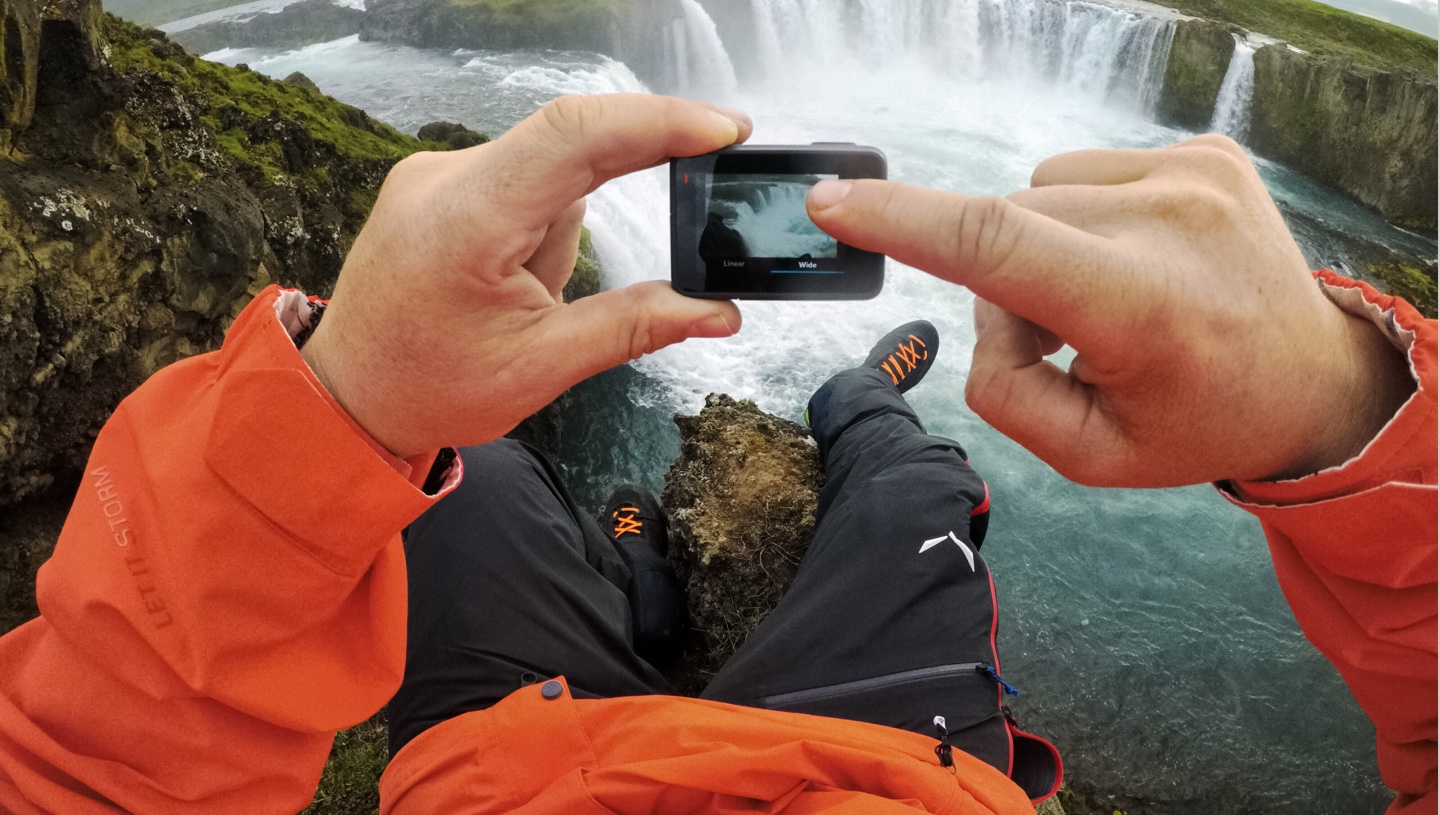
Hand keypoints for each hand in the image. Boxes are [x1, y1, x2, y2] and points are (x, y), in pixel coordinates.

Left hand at [300, 95, 749, 457]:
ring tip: (524, 302)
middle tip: (696, 186)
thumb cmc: (430, 388)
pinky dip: (540, 224)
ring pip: (550, 172)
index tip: (724, 129)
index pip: (576, 136)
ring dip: (565, 228)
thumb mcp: (542, 368)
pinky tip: (507, 282)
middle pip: (571, 144)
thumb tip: (716, 310)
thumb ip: (635, 327)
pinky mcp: (440, 182)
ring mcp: (437, 175)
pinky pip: (522, 181)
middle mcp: (445, 178)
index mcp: (467, 220)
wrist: (346, 395)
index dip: (658, 121)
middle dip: (628, 178)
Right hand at [807, 134, 1412, 486]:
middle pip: (1006, 227)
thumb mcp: (1089, 456)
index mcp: (1143, 308)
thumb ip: (1004, 393)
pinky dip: (1084, 217)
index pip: (997, 246)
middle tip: (1063, 340)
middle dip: (1002, 284)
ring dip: (1042, 245)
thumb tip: (986, 309)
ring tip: (1106, 298)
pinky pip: (1085, 173)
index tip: (832, 202)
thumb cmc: (1197, 421)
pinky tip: (1136, 260)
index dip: (903, 221)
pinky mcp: (1206, 151)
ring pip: (1039, 192)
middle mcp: (1172, 222)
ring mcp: (1194, 174)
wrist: (1311, 378)